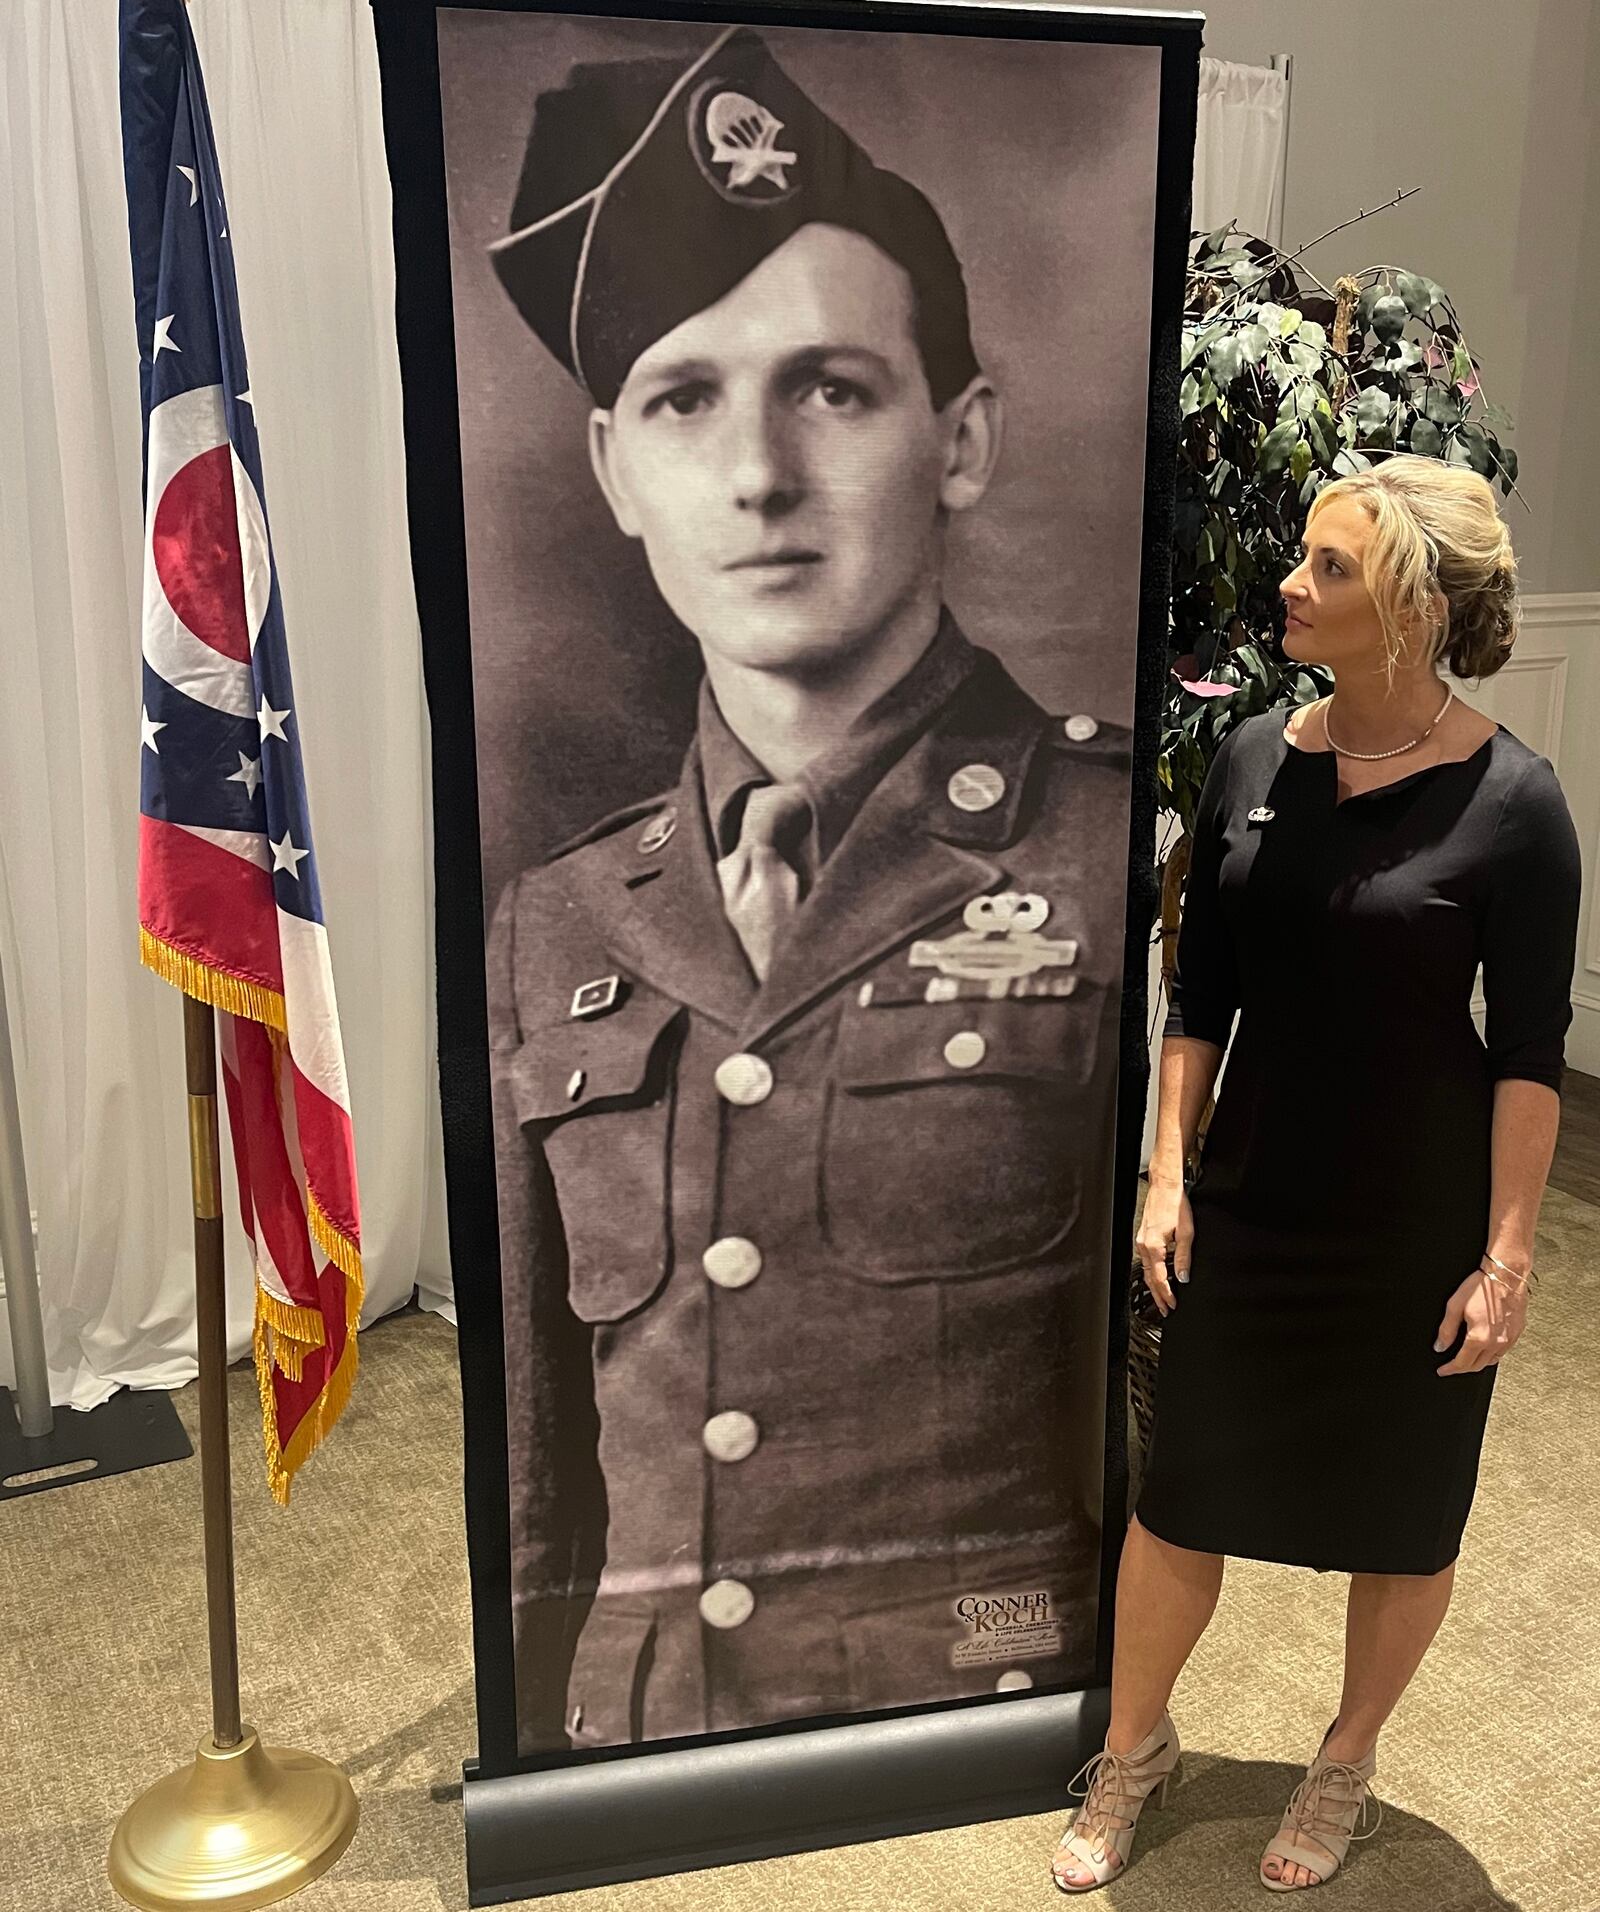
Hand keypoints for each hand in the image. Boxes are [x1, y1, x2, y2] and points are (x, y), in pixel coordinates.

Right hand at [1135, 1177, 1192, 1317]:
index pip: (1159, 1279)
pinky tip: (1158, 1277)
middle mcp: (1144, 1245)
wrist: (1164, 1187)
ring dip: (1154, 1286)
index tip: (1173, 1306)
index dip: (1166, 1295)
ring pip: (1146, 1271)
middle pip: (1149, 1279)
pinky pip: (1146, 1261)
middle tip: (1165, 1310)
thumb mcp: (1186, 1233)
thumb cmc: (1175, 1205)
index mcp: (1154, 1246)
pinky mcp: (1142, 1237)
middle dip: (1157, 1296)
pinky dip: (1152, 1273)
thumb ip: (1183, 1257)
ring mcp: (1141, 1241)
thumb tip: (1183, 1277)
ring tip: (1162, 1299)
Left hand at [1434, 1262, 1528, 1374]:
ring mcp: (1509, 1340)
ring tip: (1466, 1358)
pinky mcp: (1517, 1333)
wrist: (1506, 1276)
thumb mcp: (1455, 1306)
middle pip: (1477, 1366)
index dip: (1450, 1369)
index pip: (1462, 1363)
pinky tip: (1484, 1347)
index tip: (1442, 1371)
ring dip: (1477, 1362)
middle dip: (1462, 1369)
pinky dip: (1491, 1354)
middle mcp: (1496, 1343)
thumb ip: (1446, 1330)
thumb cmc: (1481, 1287)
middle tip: (1451, 1366)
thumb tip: (1440, 1346)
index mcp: (1479, 1338)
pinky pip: (1502, 1351)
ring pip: (1491, 1361)